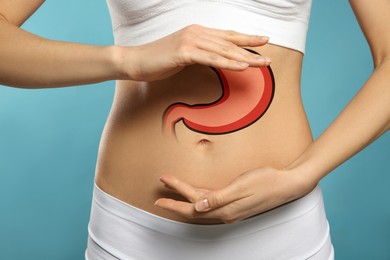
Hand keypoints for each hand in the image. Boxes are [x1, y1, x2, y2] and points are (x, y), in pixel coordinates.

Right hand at [120, 24, 270, 80]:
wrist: (135, 61)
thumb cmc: (158, 60)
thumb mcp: (183, 55)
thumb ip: (199, 54)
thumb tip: (213, 60)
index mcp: (197, 32)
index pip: (227, 35)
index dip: (246, 38)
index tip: (263, 41)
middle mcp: (196, 32)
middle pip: (230, 42)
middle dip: (252, 50)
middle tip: (270, 59)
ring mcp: (190, 41)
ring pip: (224, 50)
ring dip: (245, 57)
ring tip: (262, 64)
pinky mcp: (184, 52)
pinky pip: (211, 58)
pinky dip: (228, 62)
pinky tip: (242, 67)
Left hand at [155, 167, 316, 223]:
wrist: (287, 184)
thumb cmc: (266, 181)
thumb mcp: (241, 187)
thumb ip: (218, 198)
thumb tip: (197, 207)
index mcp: (225, 209)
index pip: (193, 207)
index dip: (175, 201)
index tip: (160, 195)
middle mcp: (225, 212)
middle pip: (194, 207)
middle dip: (176, 198)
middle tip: (160, 191)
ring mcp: (230, 209)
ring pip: (202, 204)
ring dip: (186, 197)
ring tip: (173, 189)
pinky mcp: (235, 203)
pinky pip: (211, 202)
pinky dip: (199, 197)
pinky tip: (195, 193)